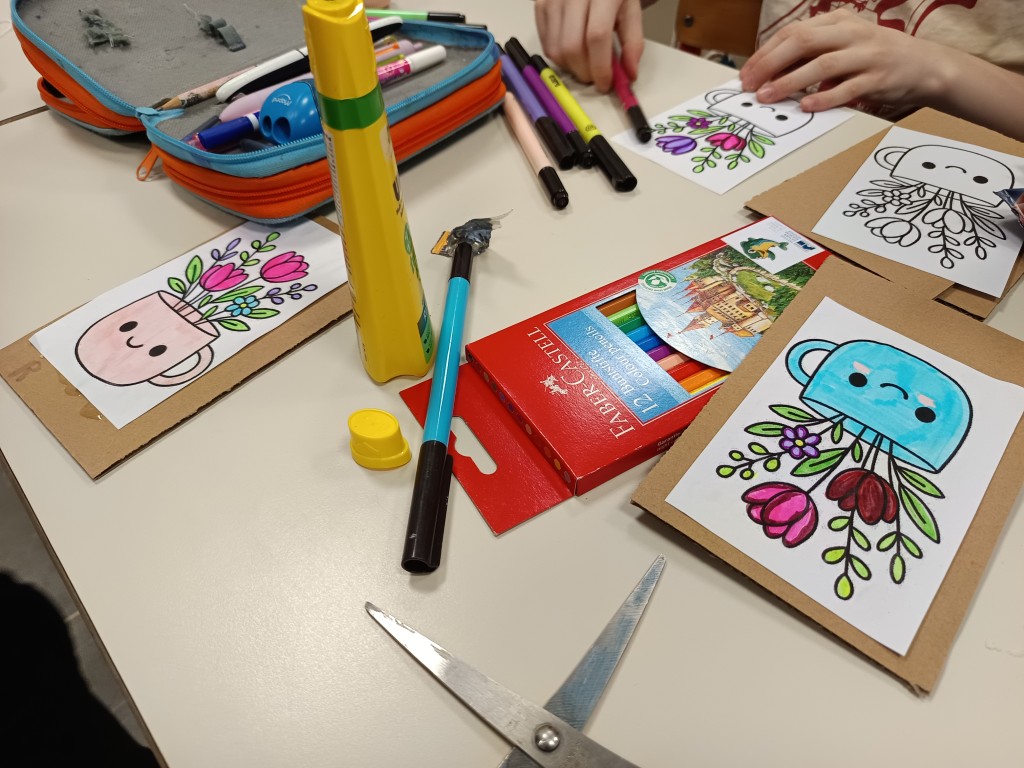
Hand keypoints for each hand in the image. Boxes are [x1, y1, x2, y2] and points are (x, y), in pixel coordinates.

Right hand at [534, 0, 645, 91]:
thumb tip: (629, 75)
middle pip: (572, 47)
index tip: (606, 83)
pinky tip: (572, 52)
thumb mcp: (631, 9)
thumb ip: (633, 42)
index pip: (596, 37)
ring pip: (556, 50)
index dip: (600, 67)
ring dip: (571, 67)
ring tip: (585, 63)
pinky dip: (560, 57)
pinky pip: (546, 44)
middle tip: (595, 75)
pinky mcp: (540, 4)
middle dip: (584, 71)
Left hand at [739, 9, 948, 112]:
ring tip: (767, 97)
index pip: (794, 32)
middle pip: (803, 42)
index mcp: (839, 21)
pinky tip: (805, 106)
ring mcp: (867, 55)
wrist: (924, 66)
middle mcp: (852, 34)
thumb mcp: (842, 45)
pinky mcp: (878, 78)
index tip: (747, 73)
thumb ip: (811, 55)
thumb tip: (770, 73)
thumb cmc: (875, 57)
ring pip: (822, 65)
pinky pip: (847, 89)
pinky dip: (824, 98)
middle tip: (750, 85)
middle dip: (771, 64)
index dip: (766, 53)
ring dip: (790, 82)